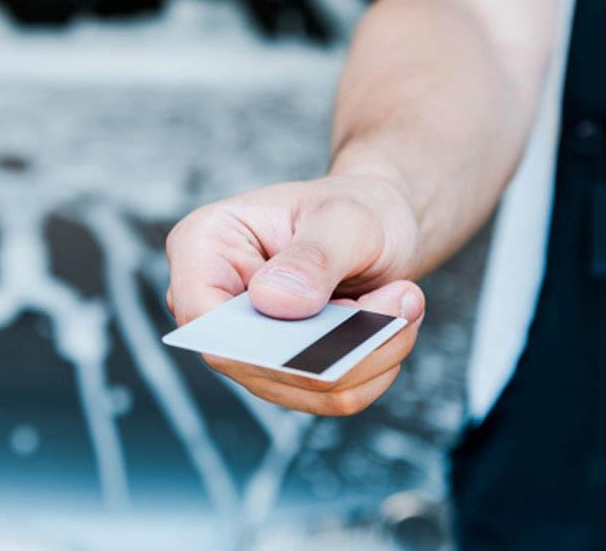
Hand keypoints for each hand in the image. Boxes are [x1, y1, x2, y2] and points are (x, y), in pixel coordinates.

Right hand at [164, 174, 426, 415]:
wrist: (378, 226)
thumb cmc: (354, 209)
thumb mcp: (344, 218)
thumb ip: (312, 258)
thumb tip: (273, 302)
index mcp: (204, 247)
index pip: (202, 313)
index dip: (257, 335)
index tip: (339, 317)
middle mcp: (212, 301)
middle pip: (251, 362)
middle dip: (335, 347)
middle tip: (398, 302)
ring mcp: (243, 343)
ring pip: (297, 389)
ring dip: (365, 358)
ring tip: (403, 304)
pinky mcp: (279, 372)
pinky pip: (325, 397)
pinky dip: (371, 368)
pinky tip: (394, 324)